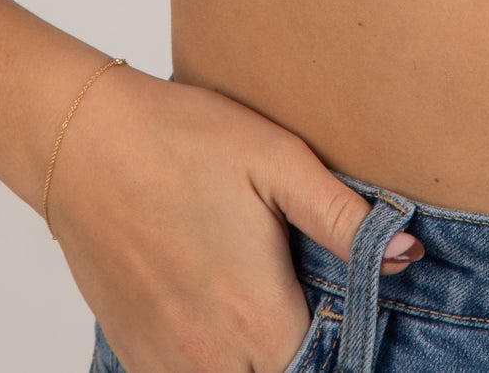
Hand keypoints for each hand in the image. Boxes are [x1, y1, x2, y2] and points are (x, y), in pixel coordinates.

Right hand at [45, 63, 422, 372]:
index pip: (320, 369)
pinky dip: (209, 362)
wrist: (81, 141)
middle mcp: (211, 356)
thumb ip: (344, 217)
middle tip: (301, 307)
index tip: (347, 322)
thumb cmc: (182, 139)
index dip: (342, 350)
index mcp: (258, 315)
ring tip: (262, 312)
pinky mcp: (131, 352)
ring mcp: (165, 361)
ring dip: (254, 360)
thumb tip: (407, 254)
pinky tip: (218, 319)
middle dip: (296, 356)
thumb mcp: (276, 160)